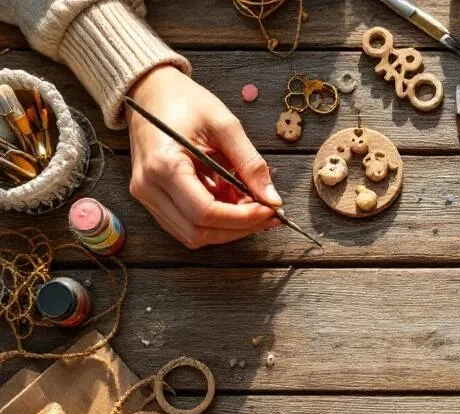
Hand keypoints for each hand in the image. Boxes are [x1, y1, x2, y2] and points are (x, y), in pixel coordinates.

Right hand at [126, 65, 280, 248]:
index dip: (242, 218)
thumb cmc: (184, 102)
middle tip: (267, 212)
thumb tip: (272, 199)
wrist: (149, 92)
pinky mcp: (152, 198)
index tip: (270, 210)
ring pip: (192, 234)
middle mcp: (148, 187)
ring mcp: (147, 196)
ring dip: (227, 227)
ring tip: (250, 204)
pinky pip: (186, 223)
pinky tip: (231, 200)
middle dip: (238, 228)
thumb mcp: (224, 125)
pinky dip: (214, 220)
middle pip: (198, 232)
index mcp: (163, 165)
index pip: (205, 212)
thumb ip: (250, 164)